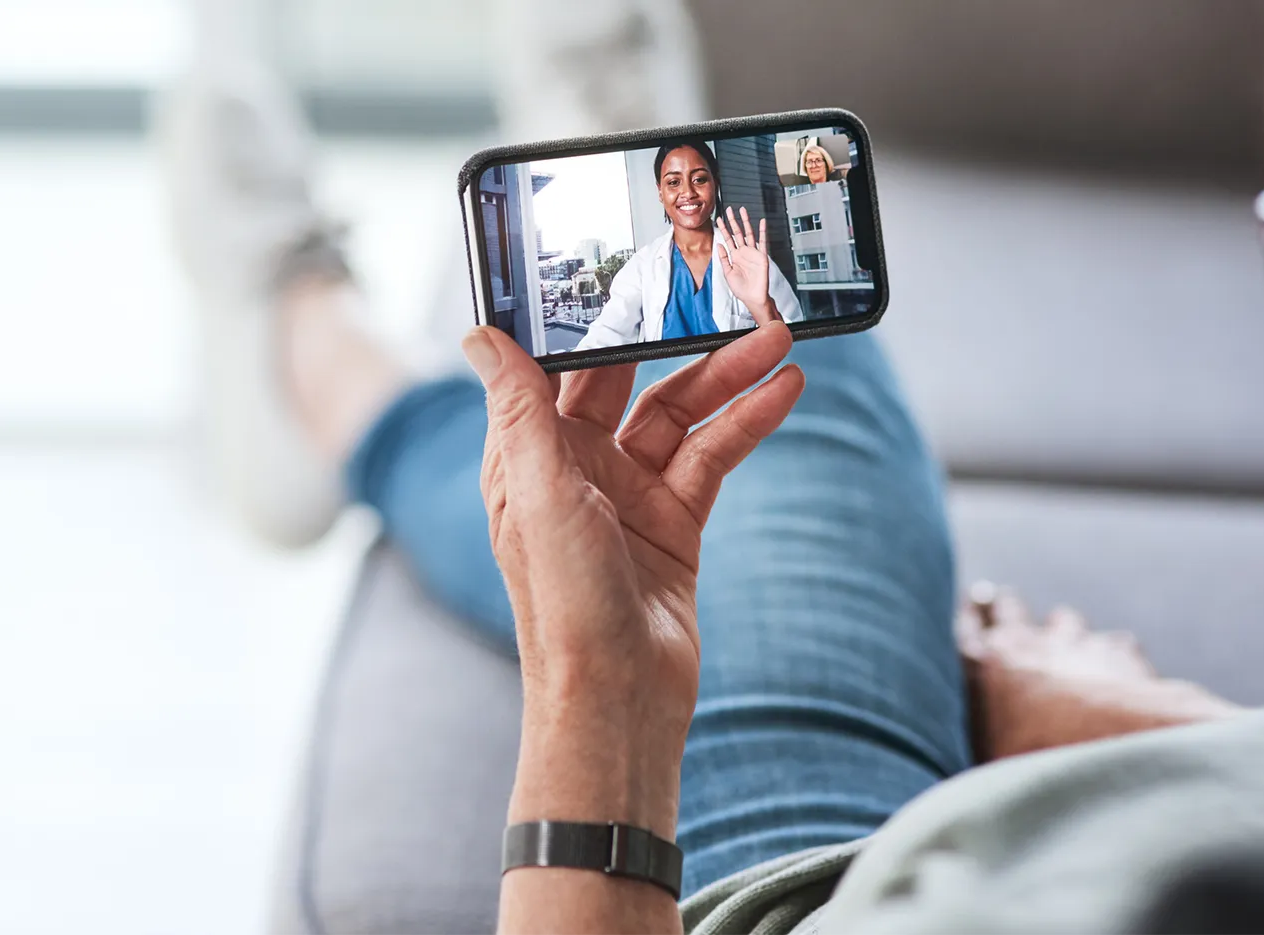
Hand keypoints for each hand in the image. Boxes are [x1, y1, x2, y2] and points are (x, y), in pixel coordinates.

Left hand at [461, 321, 802, 834]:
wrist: (619, 697)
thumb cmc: (563, 605)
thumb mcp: (539, 495)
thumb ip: (520, 410)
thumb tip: (481, 335)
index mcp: (528, 459)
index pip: (556, 369)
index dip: (588, 321)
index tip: (622, 267)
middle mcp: (577, 470)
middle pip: (628, 382)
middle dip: (675, 340)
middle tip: (723, 296)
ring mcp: (629, 496)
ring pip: (681, 415)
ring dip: (727, 378)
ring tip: (780, 341)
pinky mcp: (676, 522)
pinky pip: (713, 456)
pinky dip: (747, 423)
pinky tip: (782, 393)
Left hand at [715, 206, 778, 322]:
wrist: (752, 298)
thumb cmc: (741, 288)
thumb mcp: (727, 273)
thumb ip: (723, 258)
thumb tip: (718, 245)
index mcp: (735, 256)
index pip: (728, 239)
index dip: (723, 229)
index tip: (718, 219)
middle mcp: (744, 252)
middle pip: (738, 233)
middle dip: (733, 221)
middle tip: (729, 210)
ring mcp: (753, 253)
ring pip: (749, 234)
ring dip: (746, 222)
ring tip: (742, 211)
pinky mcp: (762, 257)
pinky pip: (763, 242)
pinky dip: (763, 232)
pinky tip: (762, 223)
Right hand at [956, 587, 1241, 762]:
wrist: (1113, 759)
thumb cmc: (1039, 774)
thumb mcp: (988, 766)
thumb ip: (982, 742)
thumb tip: (965, 772)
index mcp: (980, 669)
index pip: (964, 629)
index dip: (969, 619)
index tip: (971, 608)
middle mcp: (1024, 645)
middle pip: (1007, 609)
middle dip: (1005, 609)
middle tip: (999, 603)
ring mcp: (1074, 644)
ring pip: (1063, 620)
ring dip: (1061, 630)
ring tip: (1062, 638)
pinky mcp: (1120, 653)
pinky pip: (1114, 643)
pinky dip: (1112, 654)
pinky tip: (1118, 668)